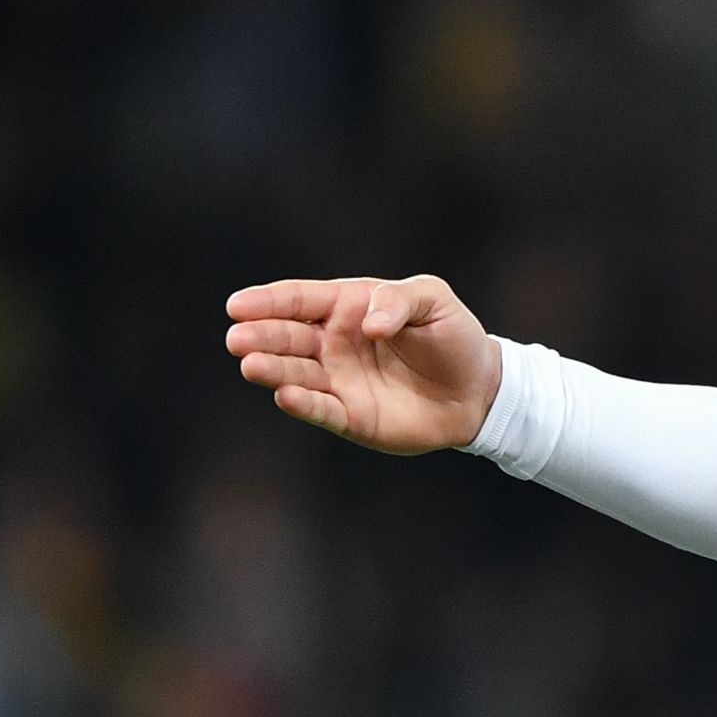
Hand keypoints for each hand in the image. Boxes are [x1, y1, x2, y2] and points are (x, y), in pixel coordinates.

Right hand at [223, 274, 502, 454]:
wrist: (479, 390)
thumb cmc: (453, 337)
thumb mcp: (433, 300)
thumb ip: (399, 300)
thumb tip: (368, 323)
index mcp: (347, 306)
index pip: (299, 300)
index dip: (267, 302)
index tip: (237, 306)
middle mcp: (334, 343)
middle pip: (287, 337)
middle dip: (261, 336)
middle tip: (238, 339)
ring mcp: (339, 380)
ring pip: (295, 373)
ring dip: (272, 369)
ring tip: (251, 365)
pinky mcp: (350, 416)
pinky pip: (320, 409)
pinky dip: (302, 404)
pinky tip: (284, 396)